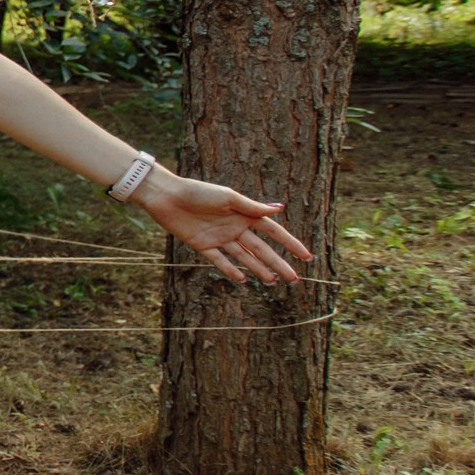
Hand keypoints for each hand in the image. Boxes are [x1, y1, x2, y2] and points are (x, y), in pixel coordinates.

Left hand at [135, 171, 313, 283]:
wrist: (167, 197)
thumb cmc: (198, 192)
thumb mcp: (228, 198)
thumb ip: (252, 207)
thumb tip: (280, 209)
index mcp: (244, 214)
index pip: (273, 232)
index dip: (290, 244)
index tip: (306, 256)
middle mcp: (234, 227)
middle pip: (261, 249)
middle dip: (278, 263)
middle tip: (294, 279)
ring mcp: (219, 237)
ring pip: (244, 257)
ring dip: (258, 269)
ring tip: (273, 282)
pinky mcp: (203, 245)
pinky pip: (220, 260)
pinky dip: (231, 270)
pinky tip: (244, 280)